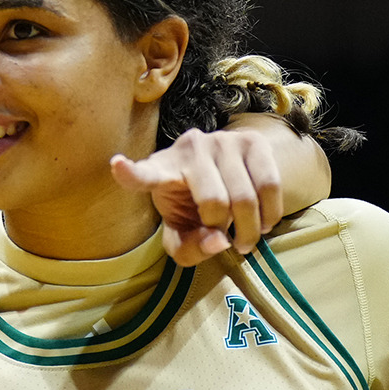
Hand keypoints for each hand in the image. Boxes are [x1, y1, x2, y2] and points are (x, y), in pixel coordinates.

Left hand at [111, 127, 285, 264]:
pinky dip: (271, 214)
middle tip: (229, 241)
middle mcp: (189, 148)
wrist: (226, 172)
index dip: (130, 172)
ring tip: (246, 238)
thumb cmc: (193, 206)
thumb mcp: (181, 234)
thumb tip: (220, 241)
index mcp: (160, 170)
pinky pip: (270, 184)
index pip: (143, 174)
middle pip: (214, 202)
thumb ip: (190, 249)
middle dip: (224, 231)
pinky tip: (265, 223)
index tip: (117, 164)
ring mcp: (222, 140)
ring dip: (251, 229)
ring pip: (245, 196)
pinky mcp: (252, 140)